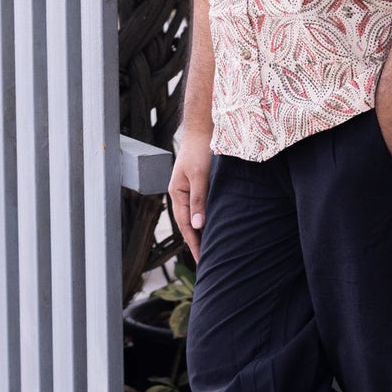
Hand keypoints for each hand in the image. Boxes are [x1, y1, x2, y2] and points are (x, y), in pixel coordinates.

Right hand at [169, 130, 212, 262]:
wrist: (203, 129)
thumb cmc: (200, 150)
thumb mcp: (200, 176)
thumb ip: (199, 200)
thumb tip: (197, 225)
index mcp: (177, 194)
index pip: (186, 226)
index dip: (194, 244)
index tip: (202, 261)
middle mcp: (181, 194)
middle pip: (188, 224)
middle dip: (196, 243)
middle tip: (207, 262)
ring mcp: (189, 189)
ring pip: (194, 217)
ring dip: (201, 232)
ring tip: (211, 249)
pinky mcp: (199, 185)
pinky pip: (201, 207)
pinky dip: (206, 219)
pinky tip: (213, 226)